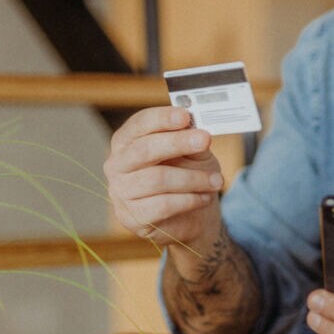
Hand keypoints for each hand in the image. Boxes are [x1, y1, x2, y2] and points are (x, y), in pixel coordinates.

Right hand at [105, 107, 224, 248]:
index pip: (139, 124)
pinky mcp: (133, 217)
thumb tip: (195, 129)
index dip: (161, 118)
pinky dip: (190, 200)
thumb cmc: (186, 175)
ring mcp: (121, 192)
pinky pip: (163, 205)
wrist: (189, 216)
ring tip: (216, 180)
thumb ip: (190, 140)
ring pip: (158, 179)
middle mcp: (117, 165)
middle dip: (178, 142)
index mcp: (126, 141)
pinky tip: (204, 198)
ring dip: (193, 178)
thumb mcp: (192, 153)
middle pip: (145, 150)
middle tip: (205, 139)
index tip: (185, 116)